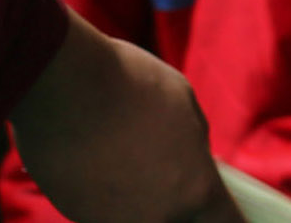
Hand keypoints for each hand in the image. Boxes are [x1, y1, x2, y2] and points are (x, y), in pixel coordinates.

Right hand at [10, 9, 244, 222]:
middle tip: (156, 169)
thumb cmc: (125, 81)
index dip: (226, 217)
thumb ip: (193, 138)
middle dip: (173, 204)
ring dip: (130, 196)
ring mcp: (116, 220)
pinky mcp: (76, 213)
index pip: (228, 222)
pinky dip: (94, 189)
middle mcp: (160, 215)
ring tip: (113, 152)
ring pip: (133, 216)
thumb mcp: (180, 99)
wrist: (61, 81)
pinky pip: (96, 207)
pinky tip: (85, 154)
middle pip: (176, 222)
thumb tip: (193, 154)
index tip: (221, 212)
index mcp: (196, 187)